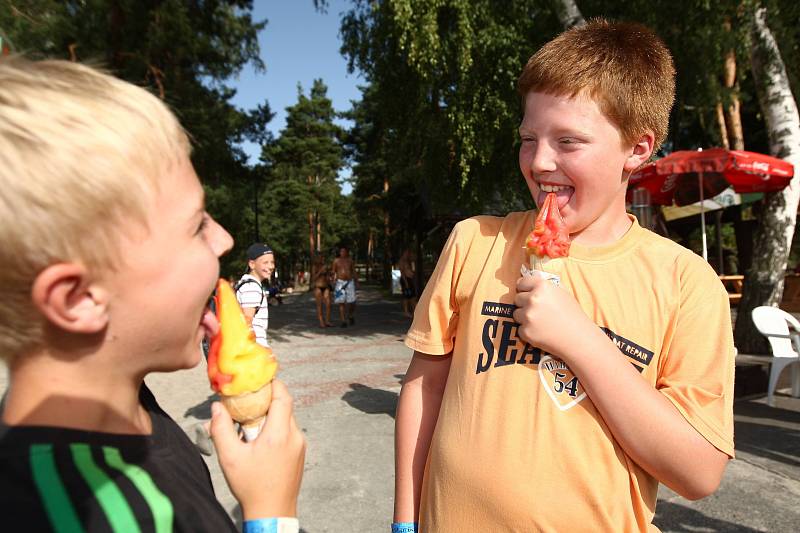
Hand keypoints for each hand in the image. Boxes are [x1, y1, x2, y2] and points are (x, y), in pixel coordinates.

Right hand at [210, 379, 305, 518]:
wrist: (272, 513)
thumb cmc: (251, 486)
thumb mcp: (230, 457)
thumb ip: (221, 429)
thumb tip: (217, 407)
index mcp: (279, 434)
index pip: (283, 397)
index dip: (273, 383)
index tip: (260, 378)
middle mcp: (294, 436)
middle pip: (284, 406)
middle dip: (267, 400)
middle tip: (248, 401)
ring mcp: (300, 445)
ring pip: (287, 419)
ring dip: (271, 416)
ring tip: (251, 425)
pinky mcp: (300, 454)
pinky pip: (289, 432)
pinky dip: (276, 428)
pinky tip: (260, 441)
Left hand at [512, 273, 594, 358]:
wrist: (578, 337)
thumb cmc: (572, 314)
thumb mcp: (562, 292)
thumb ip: (546, 284)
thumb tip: (533, 275)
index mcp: (542, 286)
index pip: (522, 282)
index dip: (524, 288)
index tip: (527, 292)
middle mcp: (533, 299)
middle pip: (517, 298)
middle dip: (525, 304)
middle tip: (539, 310)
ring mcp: (528, 316)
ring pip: (516, 314)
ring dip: (524, 317)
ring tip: (541, 322)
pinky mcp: (526, 331)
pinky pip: (520, 329)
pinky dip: (528, 331)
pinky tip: (541, 332)